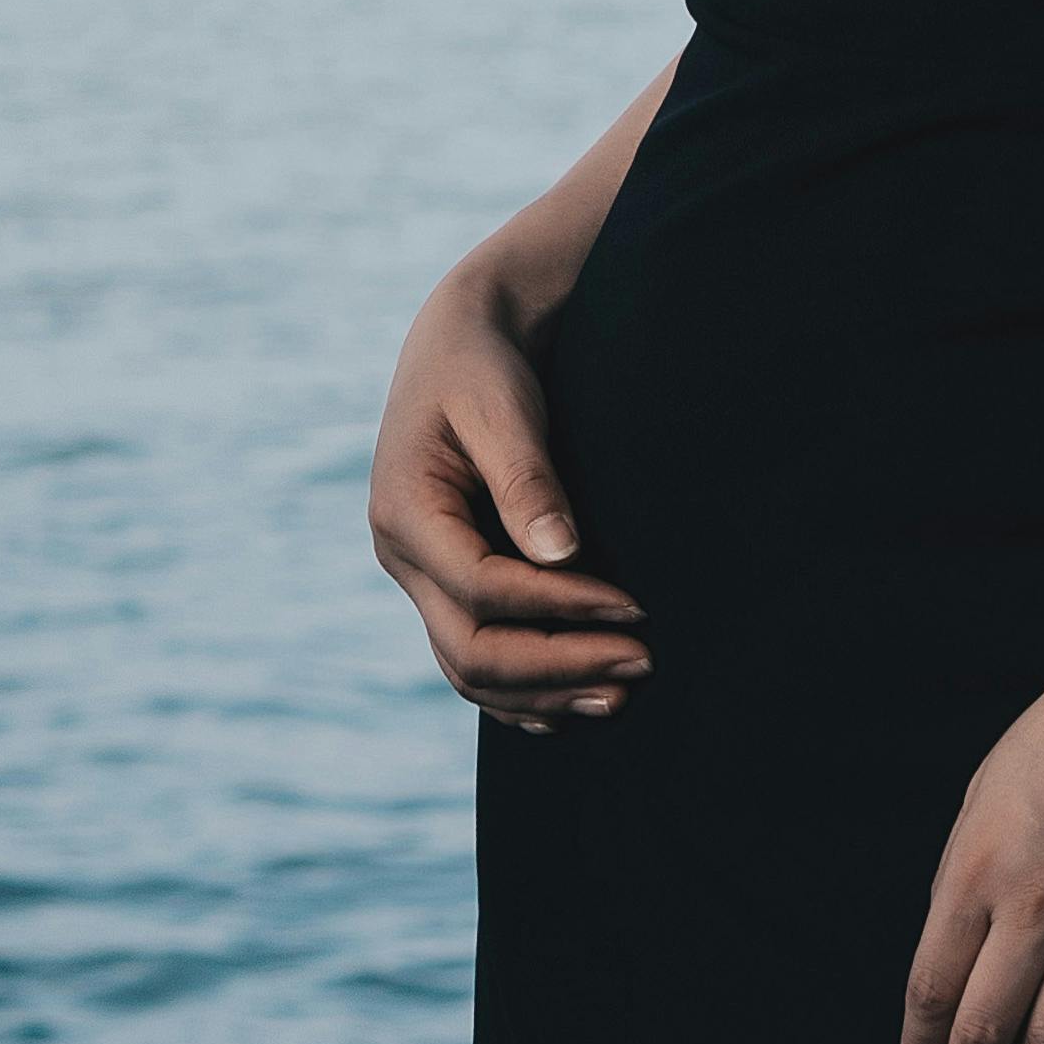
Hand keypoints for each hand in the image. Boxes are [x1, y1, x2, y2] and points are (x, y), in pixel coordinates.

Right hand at [369, 269, 646, 732]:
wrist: (462, 341)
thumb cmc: (484, 364)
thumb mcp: (502, 406)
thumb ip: (527, 480)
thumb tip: (562, 555)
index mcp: (405, 512)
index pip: (483, 588)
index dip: (559, 607)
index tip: (633, 606)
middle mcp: (401, 556)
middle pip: (471, 650)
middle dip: (559, 667)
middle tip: (643, 662)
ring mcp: (418, 578)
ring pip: (468, 671)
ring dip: (545, 693)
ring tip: (622, 694)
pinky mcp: (444, 584)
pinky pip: (472, 660)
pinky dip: (523, 692)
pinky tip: (576, 702)